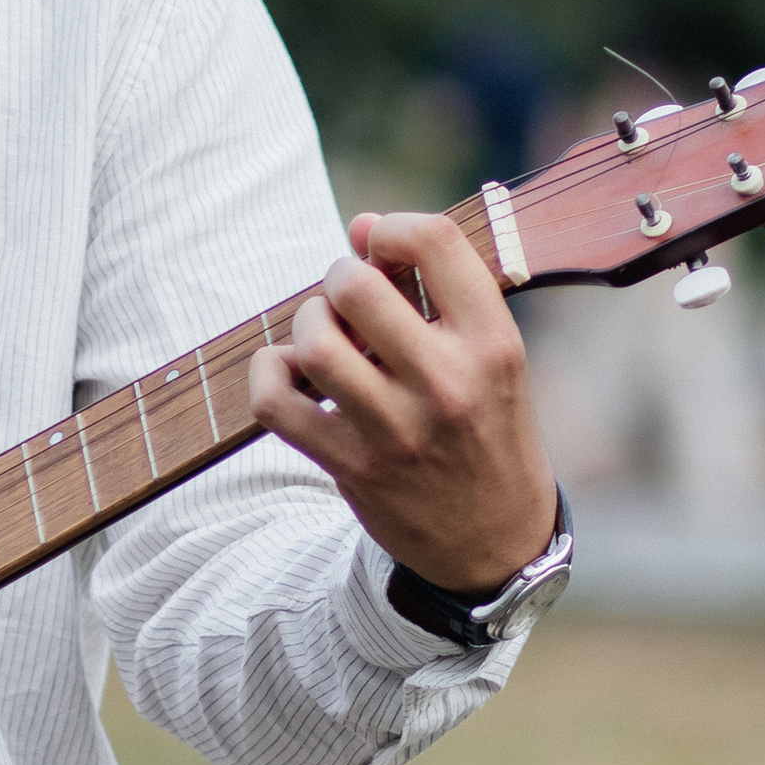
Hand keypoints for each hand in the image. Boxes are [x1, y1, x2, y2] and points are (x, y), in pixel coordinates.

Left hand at [246, 210, 558, 600]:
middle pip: (357, 287)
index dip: (392, 228)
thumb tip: (359, 225)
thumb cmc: (485, 424)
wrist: (496, 538)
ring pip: (314, 344)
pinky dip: (269, 374)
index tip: (384, 247)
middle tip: (348, 298)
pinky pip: (276, 403)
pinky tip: (291, 374)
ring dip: (307, 325)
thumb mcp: (488, 354)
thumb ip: (435, 288)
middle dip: (339, 277)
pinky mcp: (352, 468)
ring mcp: (396, 431)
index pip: (435, 242)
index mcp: (492, 344)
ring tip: (324, 336)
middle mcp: (447, 385)